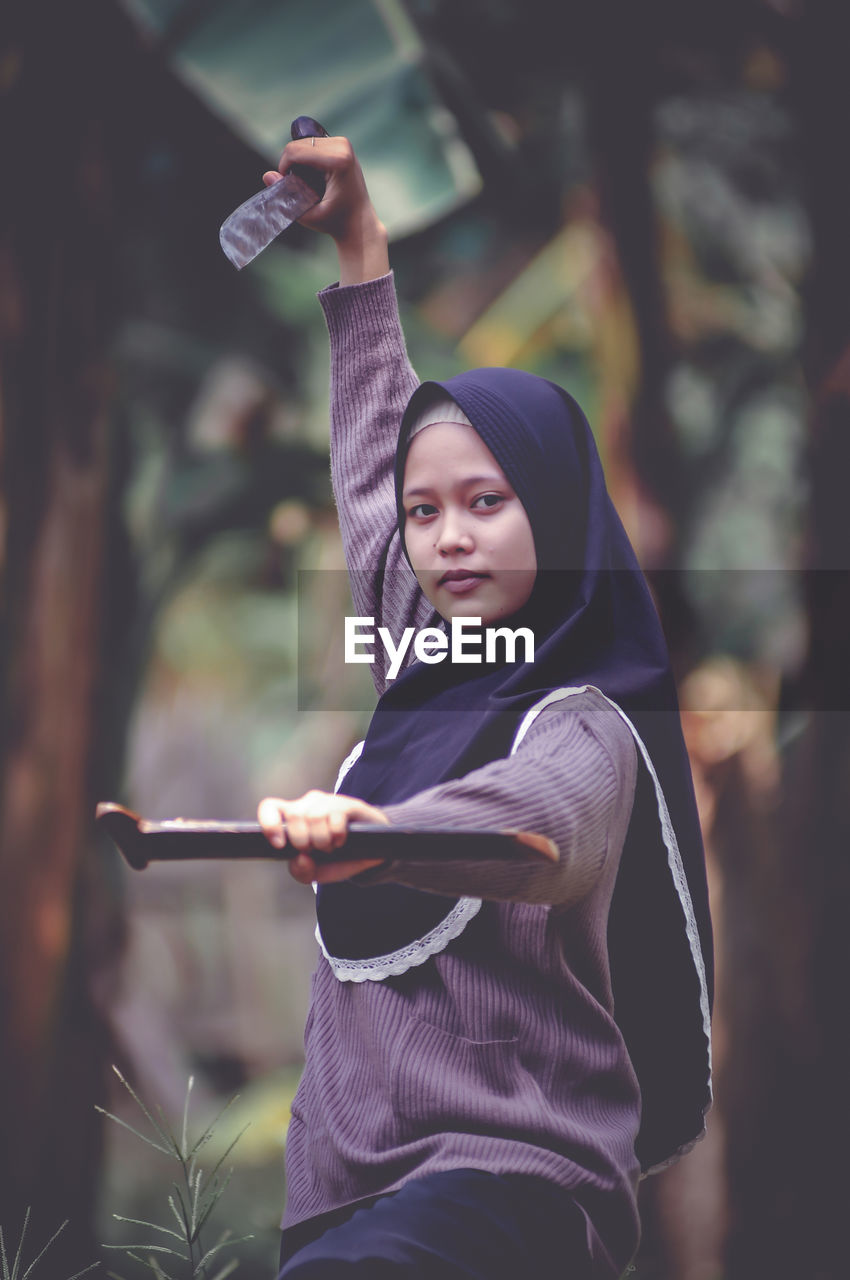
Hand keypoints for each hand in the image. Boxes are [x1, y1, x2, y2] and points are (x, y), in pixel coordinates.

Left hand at [257, 789, 387, 883]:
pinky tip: (342, 840)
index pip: (270, 808)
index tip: (279, 844)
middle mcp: (308, 805)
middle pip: (294, 815)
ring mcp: (329, 802)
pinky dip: (337, 834)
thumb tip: (301, 858)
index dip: (269, 823)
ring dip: (322, 840)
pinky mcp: (349, 805)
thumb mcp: (315, 873)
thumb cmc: (337, 860)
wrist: (371, 856)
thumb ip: (301, 870)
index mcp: (293, 819)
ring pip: (314, 816)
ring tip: (331, 847)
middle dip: (303, 840)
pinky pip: (335, 815)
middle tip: (317, 850)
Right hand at [263, 135, 388, 284]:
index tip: (288, 186)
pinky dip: (306, 158)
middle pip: (298, 144)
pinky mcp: (342, 144)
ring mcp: (344, 143)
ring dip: (298, 162)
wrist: (359, 224)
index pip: (295, 151)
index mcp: (338, 160)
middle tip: (299, 187)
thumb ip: (286, 196)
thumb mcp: (308, 215)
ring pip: (303, 143)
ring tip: (309, 184)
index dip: (283, 168)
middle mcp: (343, 146)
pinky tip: (316, 177)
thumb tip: (266, 175)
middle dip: (291, 165)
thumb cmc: (336, 222)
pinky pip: (312, 144)